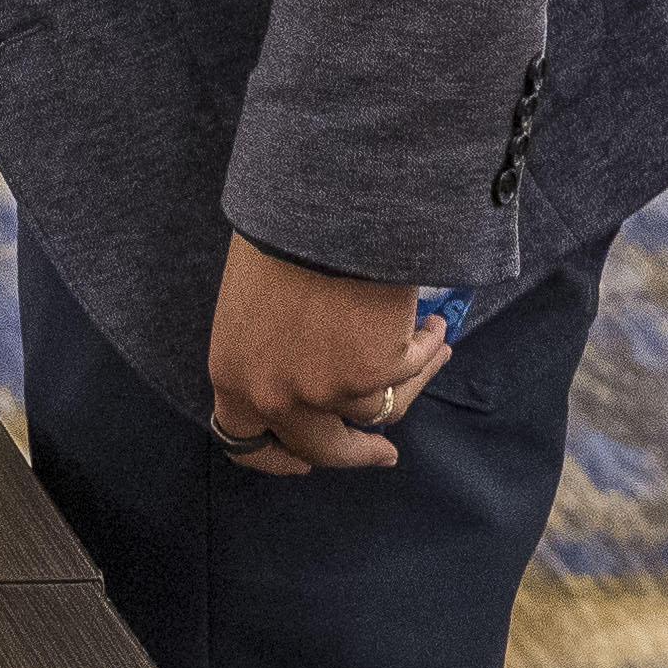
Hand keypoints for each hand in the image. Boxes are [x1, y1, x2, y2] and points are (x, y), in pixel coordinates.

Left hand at [201, 239, 449, 476]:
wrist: (320, 205)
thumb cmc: (279, 234)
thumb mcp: (250, 301)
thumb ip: (268, 346)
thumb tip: (305, 363)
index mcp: (234, 376)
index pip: (245, 441)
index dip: (275, 457)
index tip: (300, 462)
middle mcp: (278, 394)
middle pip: (324, 448)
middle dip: (358, 453)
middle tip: (382, 453)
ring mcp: (331, 387)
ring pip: (380, 409)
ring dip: (408, 381)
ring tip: (428, 349)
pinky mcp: (380, 369)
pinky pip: (412, 368)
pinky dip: (426, 348)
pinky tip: (433, 325)